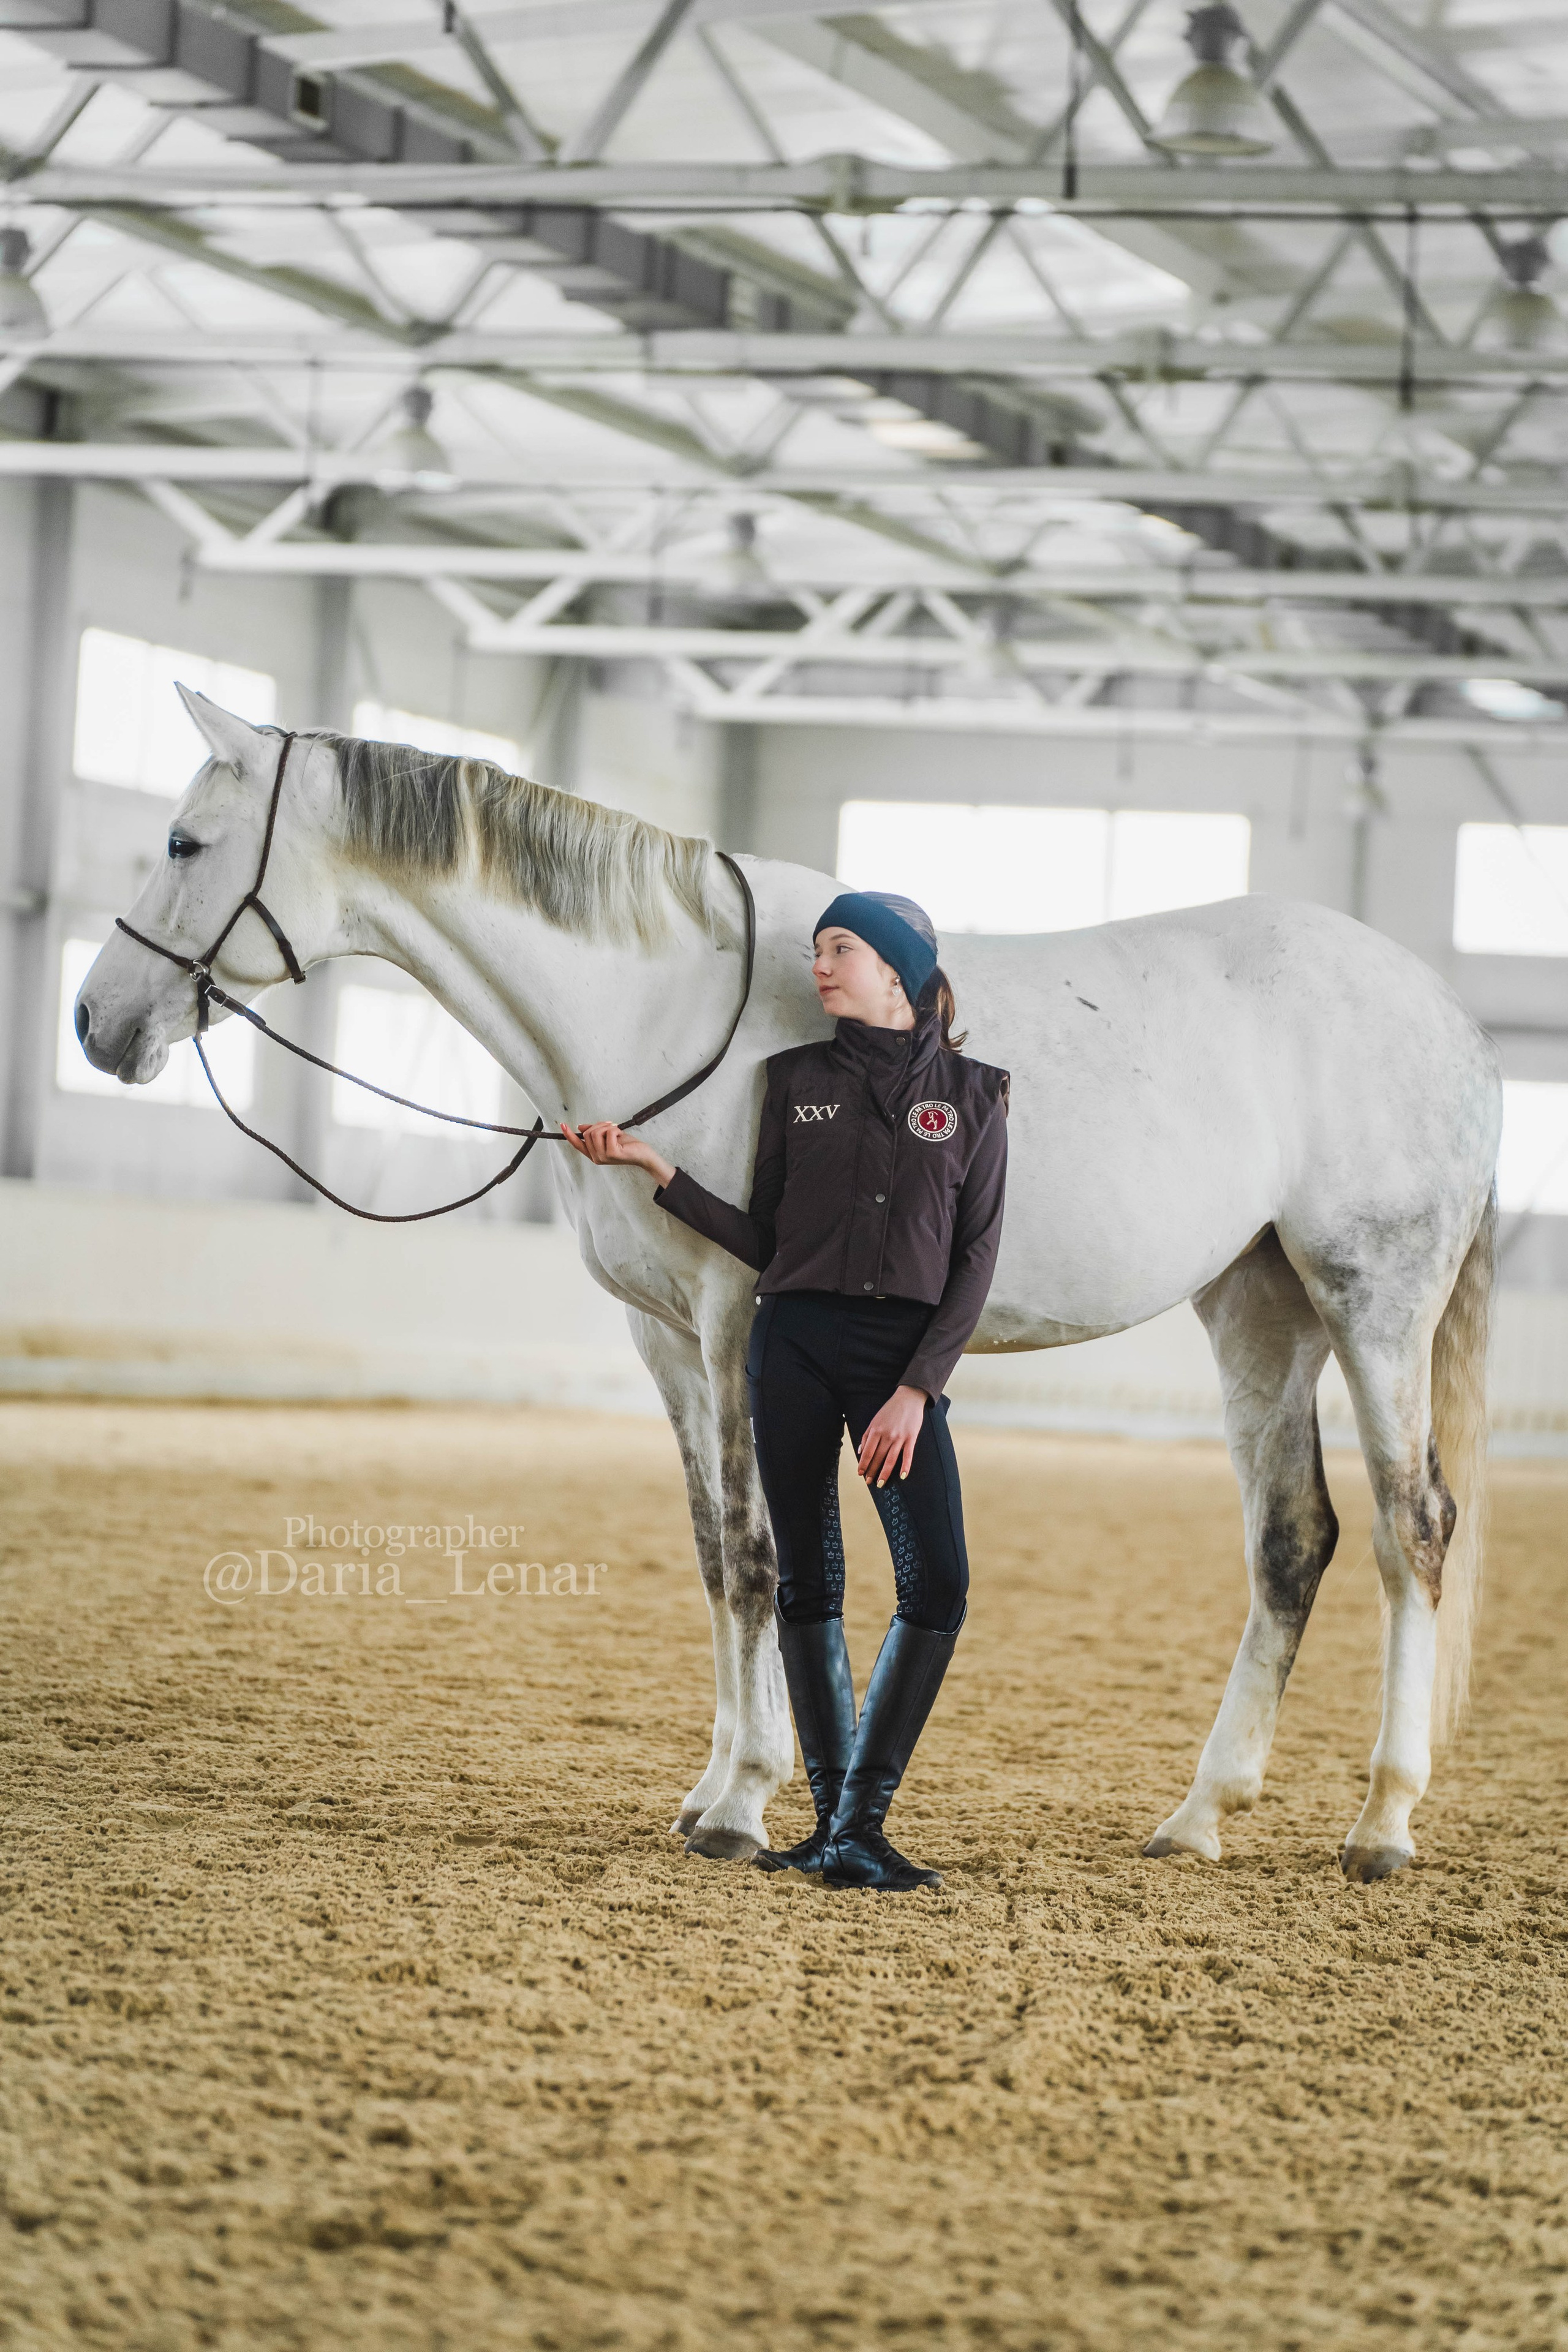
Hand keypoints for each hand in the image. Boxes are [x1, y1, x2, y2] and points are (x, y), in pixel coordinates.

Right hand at [560, 1122, 675, 1187]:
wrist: (642, 1154)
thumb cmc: (627, 1145)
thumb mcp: (608, 1136)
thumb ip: (595, 1132)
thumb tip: (580, 1127)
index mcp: (594, 1154)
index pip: (577, 1144)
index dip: (569, 1135)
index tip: (562, 1125)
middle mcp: (596, 1158)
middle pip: (588, 1133)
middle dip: (599, 1125)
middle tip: (611, 1126)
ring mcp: (603, 1157)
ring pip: (596, 1133)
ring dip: (607, 1127)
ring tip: (616, 1130)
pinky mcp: (612, 1154)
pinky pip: (608, 1133)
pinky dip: (615, 1130)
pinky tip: (620, 1135)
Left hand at [856, 1384, 928, 1487]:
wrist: (908, 1398)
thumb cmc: (890, 1409)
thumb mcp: (875, 1420)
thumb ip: (867, 1435)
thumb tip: (860, 1451)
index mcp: (876, 1430)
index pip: (867, 1451)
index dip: (863, 1463)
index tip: (860, 1473)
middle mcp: (886, 1435)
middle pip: (878, 1457)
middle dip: (872, 1471)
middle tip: (868, 1482)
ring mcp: (899, 1437)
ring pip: (890, 1459)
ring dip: (884, 1473)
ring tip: (880, 1483)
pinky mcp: (911, 1438)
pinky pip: (908, 1455)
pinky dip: (905, 1466)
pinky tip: (902, 1476)